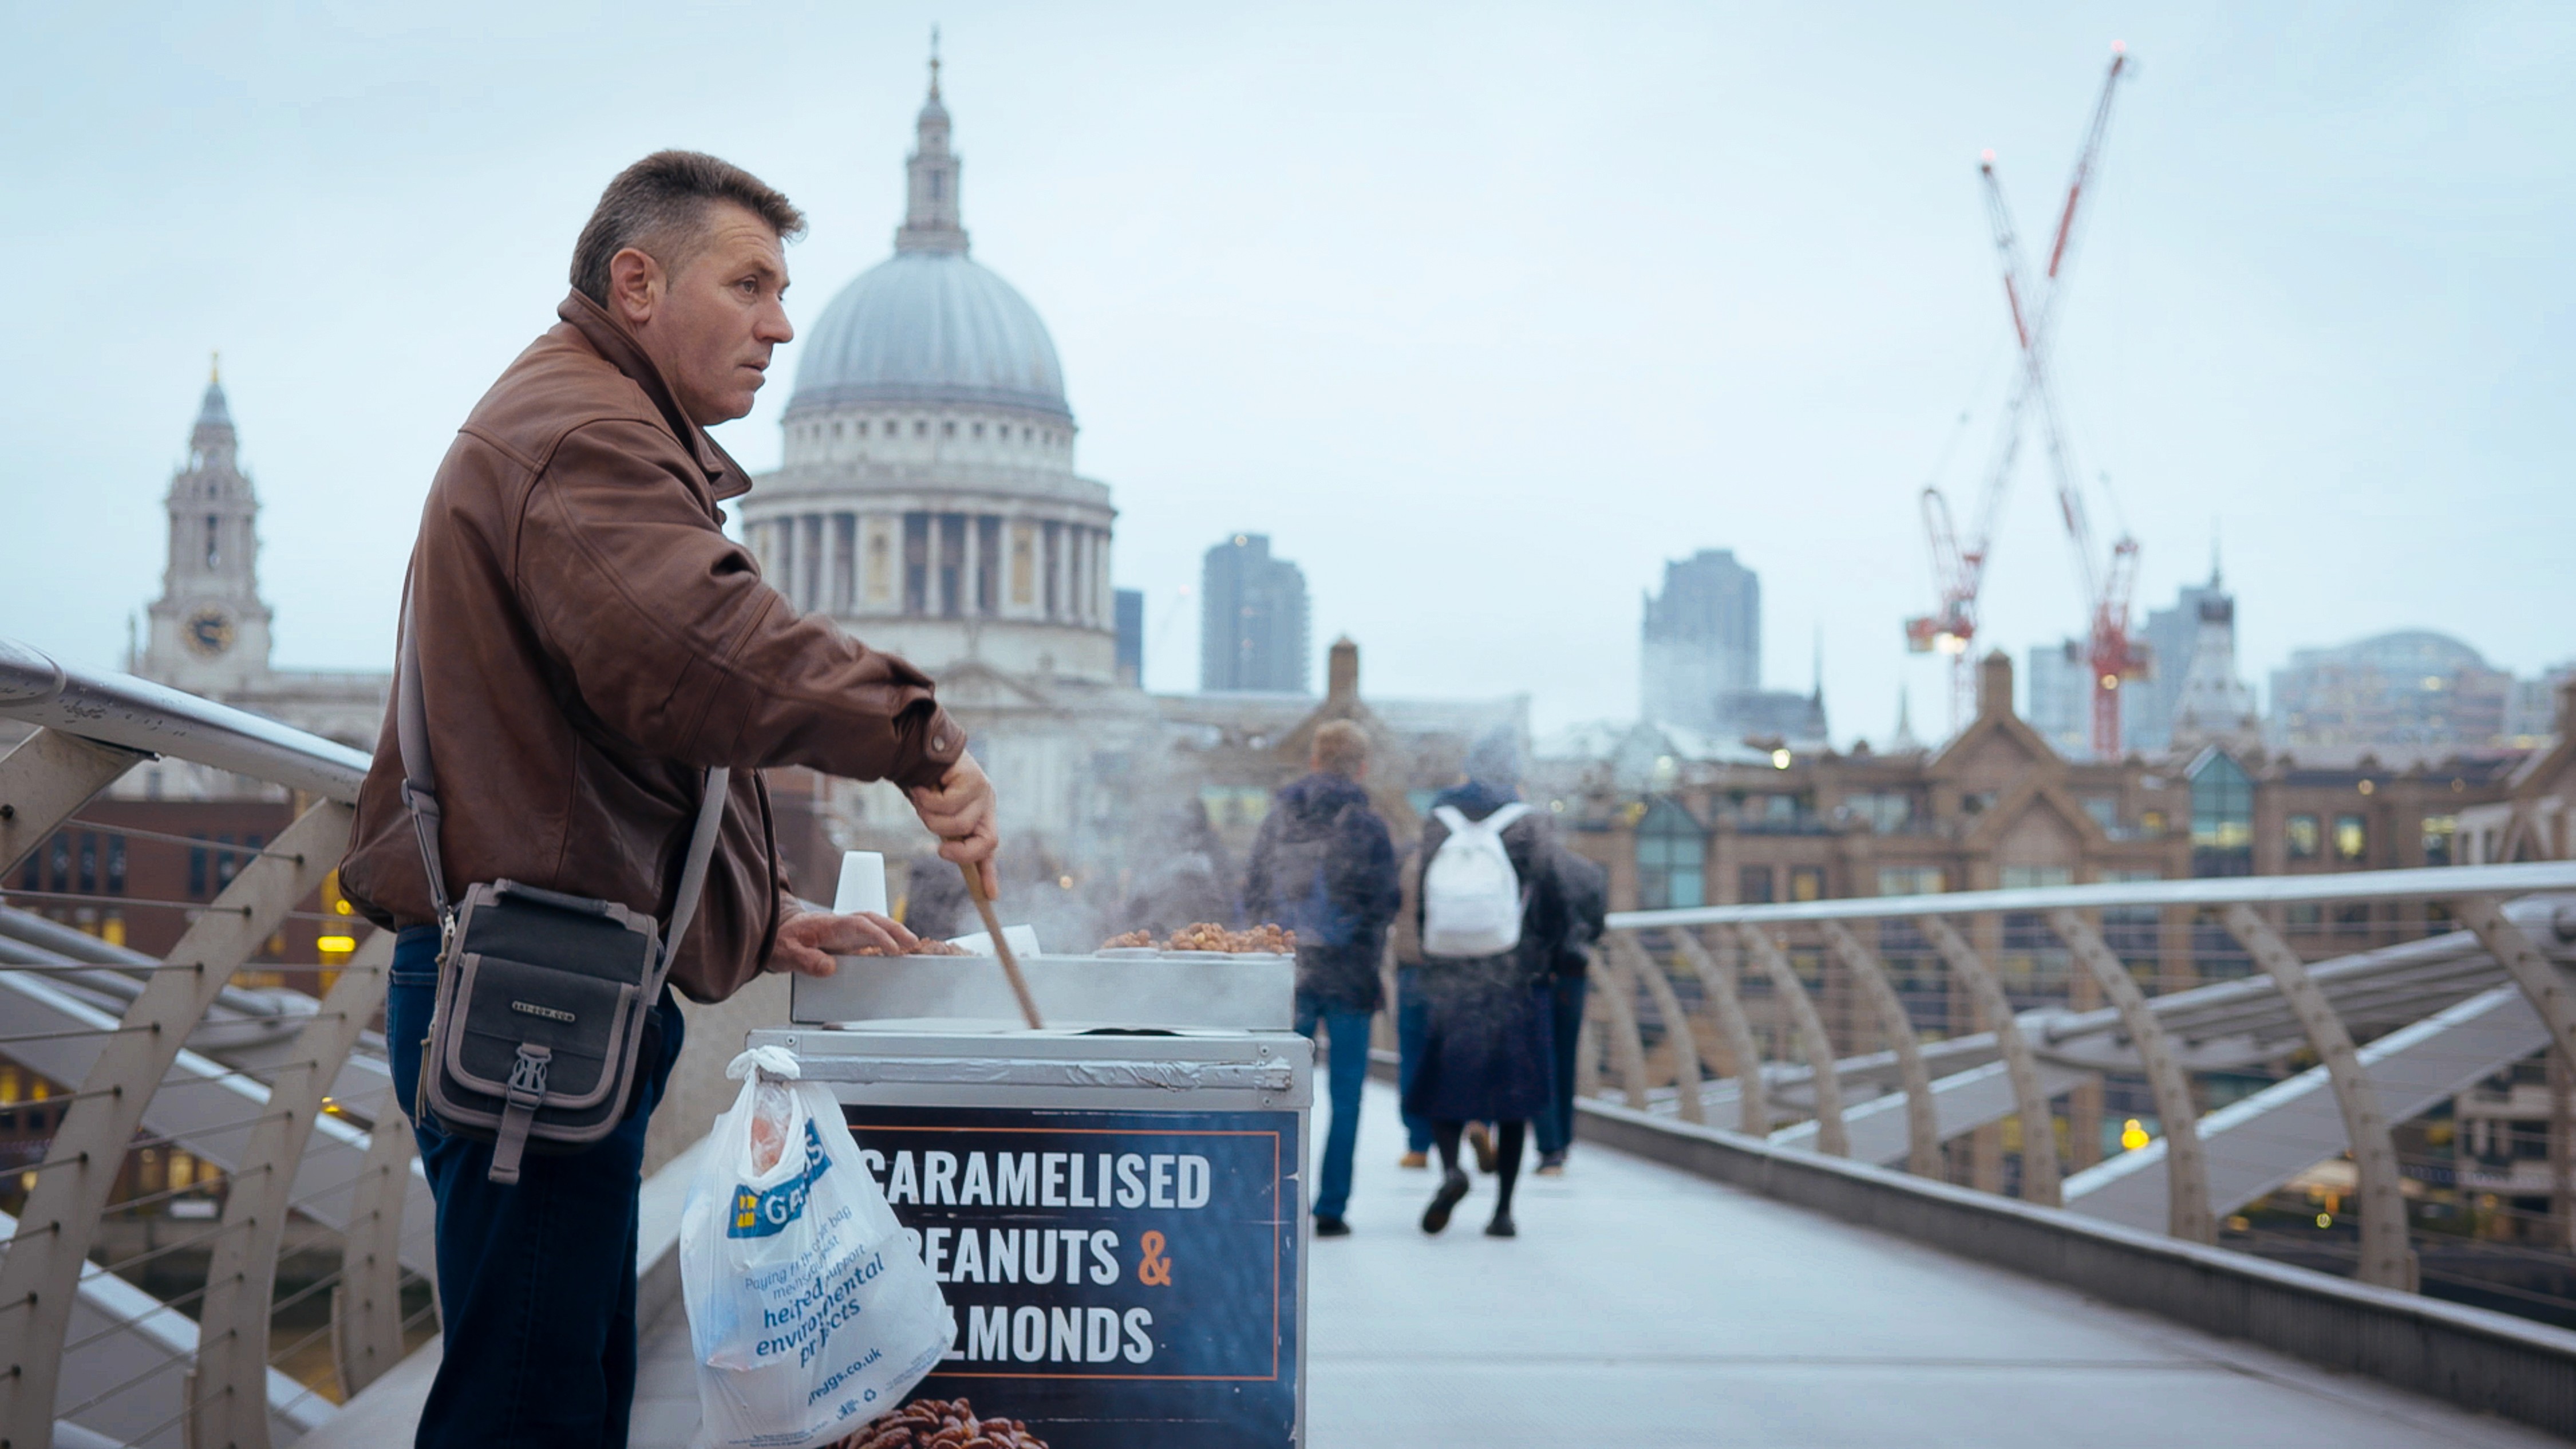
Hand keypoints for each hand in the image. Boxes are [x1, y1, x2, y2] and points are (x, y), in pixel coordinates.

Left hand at [766, 909, 920, 976]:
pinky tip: (896, 949)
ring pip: (873, 925)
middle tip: (912, 942)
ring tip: (911, 945)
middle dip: (894, 929)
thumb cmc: (782, 941)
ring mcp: (845, 930)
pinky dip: (886, 938)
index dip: (878, 936)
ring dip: (893, 932)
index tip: (892, 948)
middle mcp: (840, 924)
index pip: (858, 926)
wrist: (777, 932)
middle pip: (872, 920)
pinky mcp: (846, 938)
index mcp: (828, 926)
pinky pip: (870, 934)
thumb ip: (807, 960)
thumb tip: (830, 968)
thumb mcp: (787, 953)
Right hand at [908, 752, 999, 899]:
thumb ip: (945, 832)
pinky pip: (949, 805)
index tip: (991, 896)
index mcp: (978, 817)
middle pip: (987, 843)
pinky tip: (921, 788)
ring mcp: (983, 793)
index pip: (987, 849)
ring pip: (959, 826)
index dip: (989, 873)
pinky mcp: (975, 780)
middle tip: (940, 850)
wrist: (916, 749)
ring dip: (931, 818)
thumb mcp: (934, 814)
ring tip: (921, 801)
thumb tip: (948, 850)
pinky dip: (928, 800)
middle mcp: (985, 807)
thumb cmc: (923, 782)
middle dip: (959, 853)